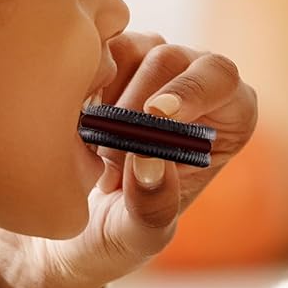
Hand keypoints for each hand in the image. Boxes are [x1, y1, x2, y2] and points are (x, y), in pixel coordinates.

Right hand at [0, 31, 256, 287]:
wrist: (59, 228)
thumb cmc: (114, 235)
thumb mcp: (136, 236)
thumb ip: (151, 206)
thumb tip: (150, 160)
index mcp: (227, 119)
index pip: (221, 79)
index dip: (191, 90)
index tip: (155, 116)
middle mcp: (194, 83)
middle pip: (171, 59)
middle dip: (135, 108)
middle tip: (109, 160)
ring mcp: (150, 65)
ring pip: (130, 50)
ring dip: (106, 101)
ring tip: (94, 151)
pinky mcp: (107, 59)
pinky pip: (93, 50)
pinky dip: (81, 85)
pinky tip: (75, 126)